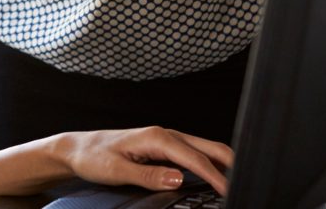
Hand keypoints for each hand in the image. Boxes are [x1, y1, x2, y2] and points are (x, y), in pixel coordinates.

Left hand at [54, 126, 233, 195]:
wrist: (78, 149)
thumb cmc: (94, 157)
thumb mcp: (116, 170)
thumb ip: (148, 175)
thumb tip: (178, 179)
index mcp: (156, 137)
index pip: (196, 158)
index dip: (216, 176)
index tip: (230, 191)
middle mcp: (165, 134)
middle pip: (210, 147)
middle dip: (232, 164)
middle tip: (247, 185)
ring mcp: (167, 140)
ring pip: (205, 149)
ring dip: (224, 164)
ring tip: (238, 183)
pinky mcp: (165, 147)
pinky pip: (195, 154)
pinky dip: (211, 164)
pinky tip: (218, 177)